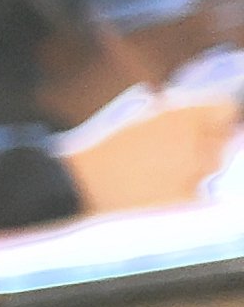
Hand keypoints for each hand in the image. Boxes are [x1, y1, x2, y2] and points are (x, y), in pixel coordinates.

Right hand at [61, 85, 236, 214]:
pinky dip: (184, 192)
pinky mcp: (187, 198)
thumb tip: (203, 119)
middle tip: (176, 153)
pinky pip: (199, 192)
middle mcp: (197, 139)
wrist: (80, 185)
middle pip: (224, 140)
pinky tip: (158, 191)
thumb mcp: (143, 120)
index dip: (217, 116)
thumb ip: (178, 117)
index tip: (209, 124)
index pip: (226, 109)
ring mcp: (195, 171)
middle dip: (206, 144)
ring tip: (162, 173)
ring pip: (212, 168)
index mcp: (184, 114)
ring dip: (196, 168)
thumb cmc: (105, 150)